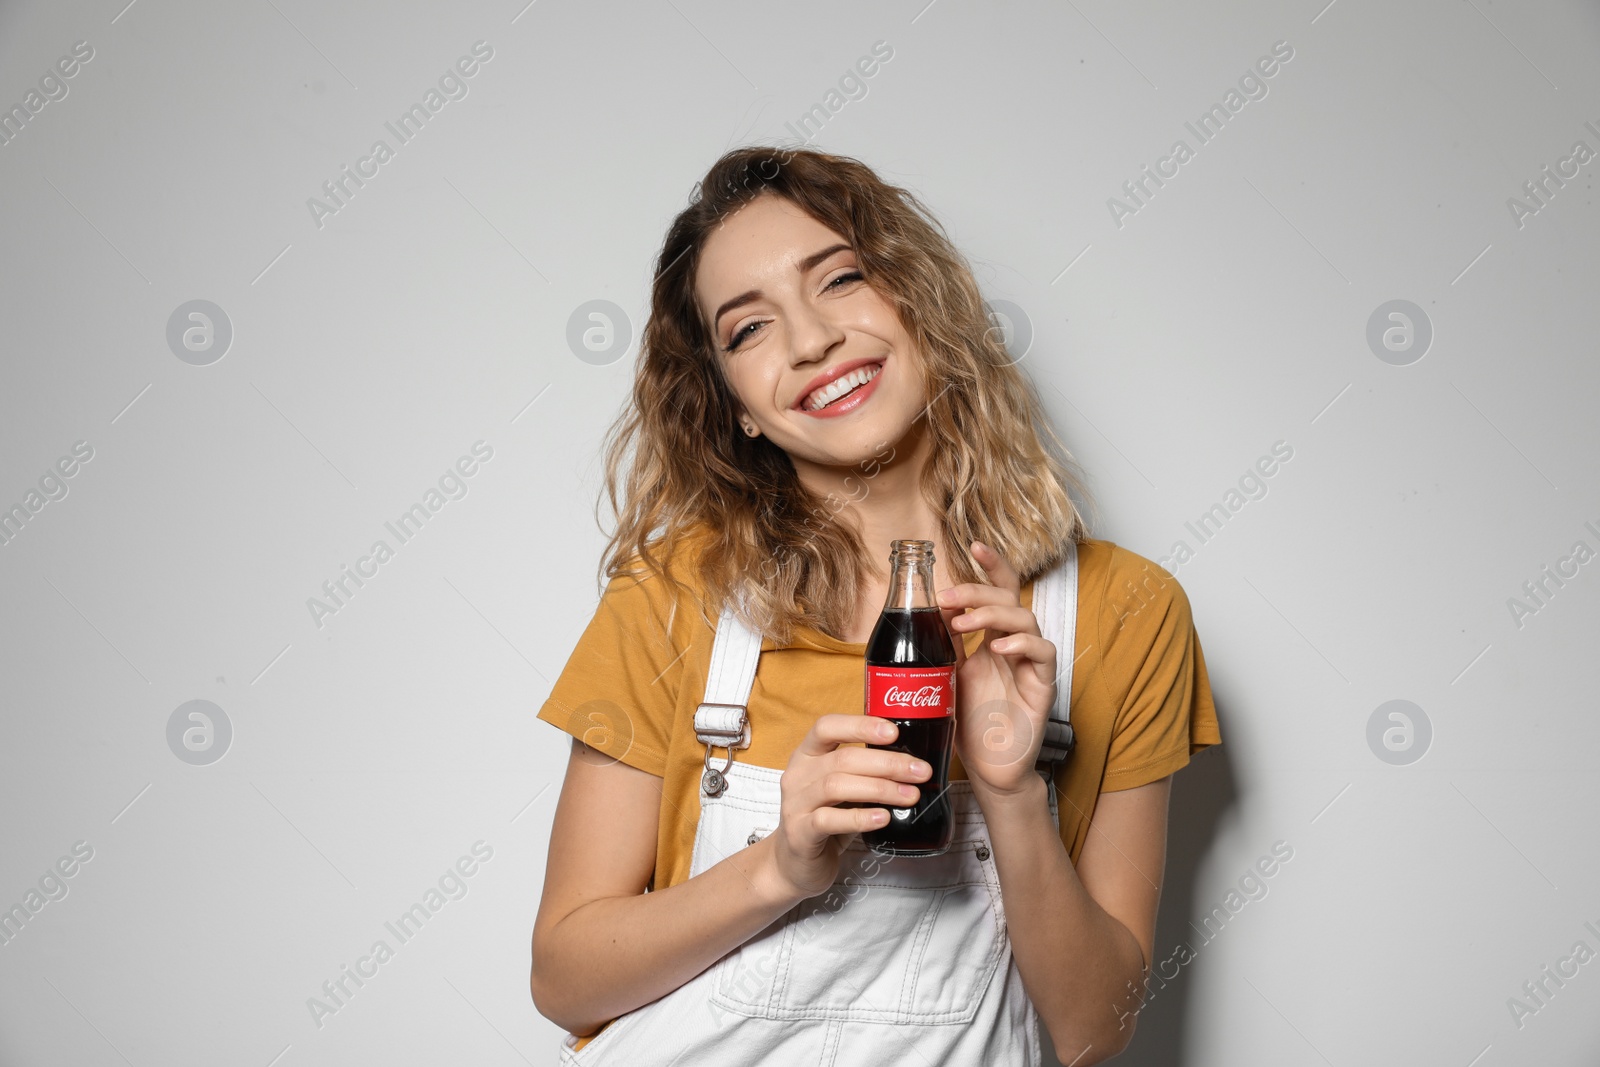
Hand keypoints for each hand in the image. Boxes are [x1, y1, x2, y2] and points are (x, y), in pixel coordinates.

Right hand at [763, 714, 932, 901]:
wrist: (796, 864)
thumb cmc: (826, 818)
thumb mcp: (843, 788)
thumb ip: (864, 772)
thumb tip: (912, 764)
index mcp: (807, 755)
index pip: (827, 726)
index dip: (860, 726)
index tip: (894, 732)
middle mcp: (797, 775)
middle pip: (842, 759)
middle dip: (887, 763)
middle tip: (920, 772)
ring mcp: (795, 804)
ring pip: (836, 786)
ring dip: (879, 789)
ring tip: (910, 796)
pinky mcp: (799, 833)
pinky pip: (828, 820)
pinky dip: (859, 817)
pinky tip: (883, 818)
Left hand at [937, 541, 1058, 797]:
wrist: (988, 768)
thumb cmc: (969, 722)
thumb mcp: (947, 675)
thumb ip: (943, 642)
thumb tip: (927, 607)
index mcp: (992, 638)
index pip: (998, 591)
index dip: (991, 566)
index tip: (972, 544)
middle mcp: (1013, 645)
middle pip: (1010, 598)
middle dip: (980, 590)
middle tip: (948, 597)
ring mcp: (1030, 664)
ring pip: (1026, 619)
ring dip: (993, 613)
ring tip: (964, 622)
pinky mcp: (1042, 685)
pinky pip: (1043, 653)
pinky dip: (1022, 643)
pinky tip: (1000, 647)